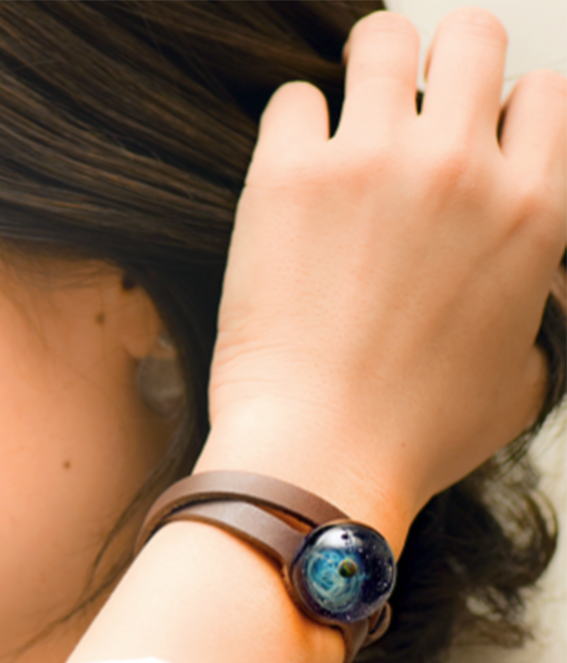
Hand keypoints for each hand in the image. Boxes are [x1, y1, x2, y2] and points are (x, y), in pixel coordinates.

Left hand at [201, 8, 566, 545]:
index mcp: (532, 212)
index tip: (464, 139)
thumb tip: (523, 297)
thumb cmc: (412, 434)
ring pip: (384, 39)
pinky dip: (295, 128)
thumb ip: (532, 318)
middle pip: (471, 36)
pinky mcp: (289, 177)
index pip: (540, 93)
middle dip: (441, 63)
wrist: (320, 454)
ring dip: (368, 68)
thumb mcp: (516, 383)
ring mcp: (373, 164)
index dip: (499, 109)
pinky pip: (295, 100)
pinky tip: (291, 174)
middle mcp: (461, 172)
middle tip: (404, 108)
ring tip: (346, 121)